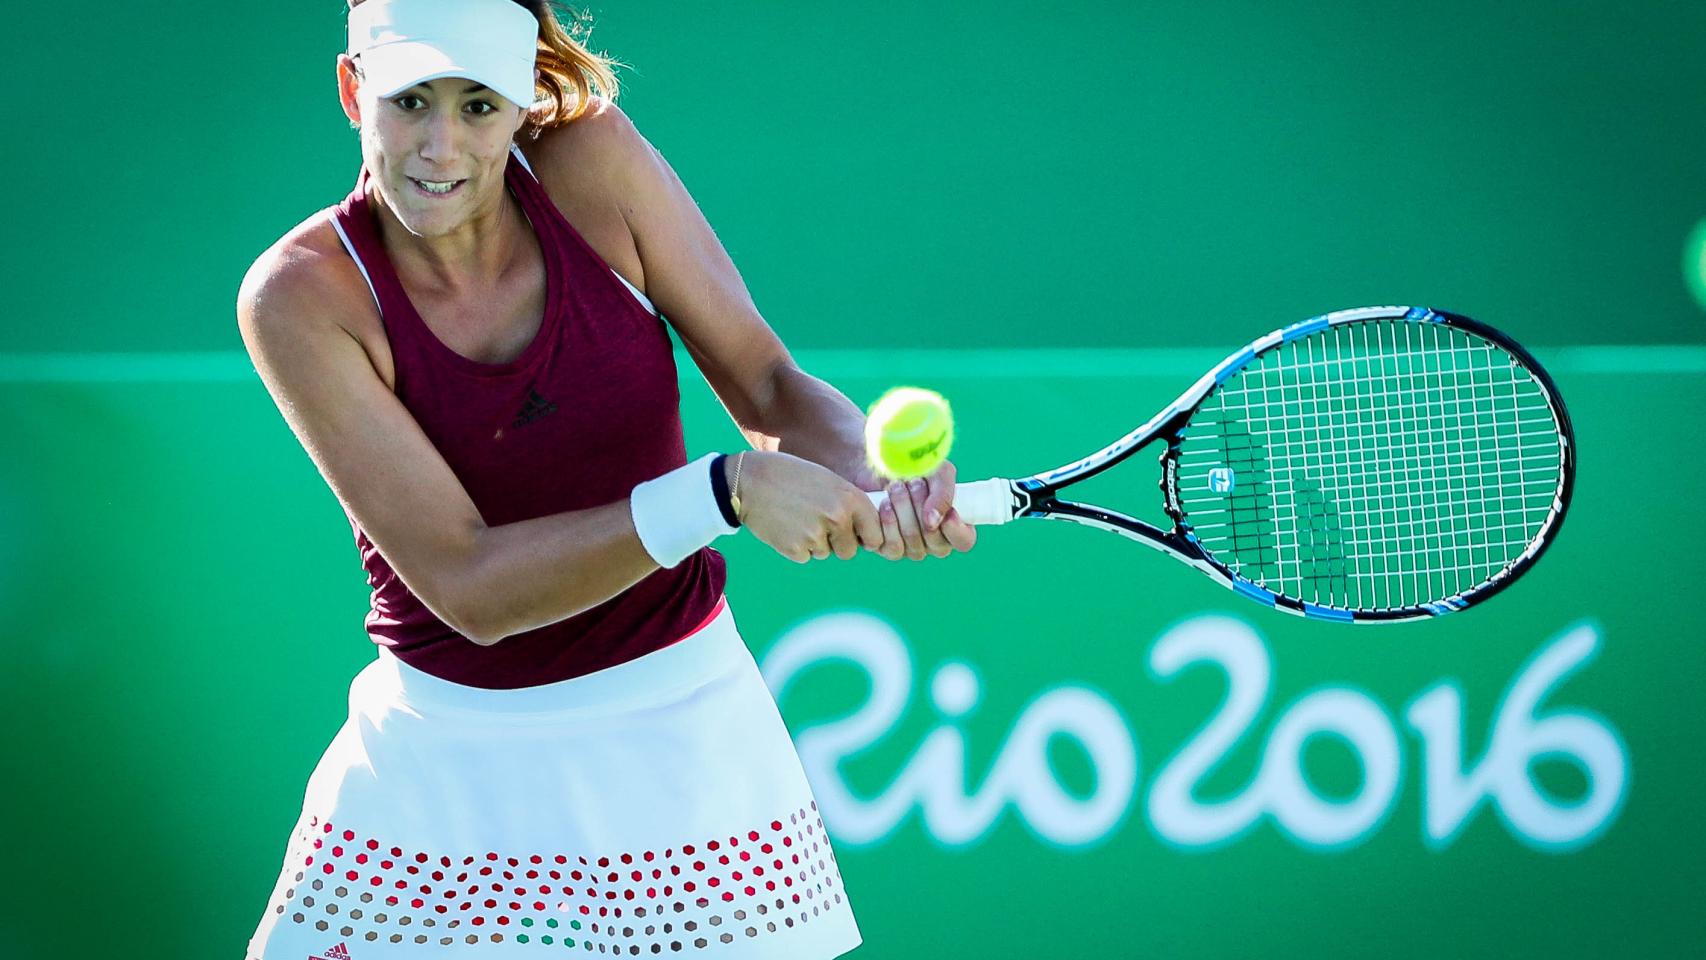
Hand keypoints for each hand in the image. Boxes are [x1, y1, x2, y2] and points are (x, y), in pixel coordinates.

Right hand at [733, 451, 882, 562]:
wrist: (750, 481)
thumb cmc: (790, 476)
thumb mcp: (828, 481)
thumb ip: (848, 503)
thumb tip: (867, 530)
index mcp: (849, 498)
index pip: (875, 534)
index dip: (867, 538)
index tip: (860, 538)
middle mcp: (837, 518)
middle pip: (849, 551)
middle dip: (837, 543)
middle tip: (818, 524)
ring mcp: (816, 535)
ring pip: (824, 553)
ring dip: (814, 543)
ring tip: (797, 519)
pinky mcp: (795, 549)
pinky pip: (805, 556)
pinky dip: (796, 547)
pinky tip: (786, 526)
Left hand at [853, 459, 976, 560]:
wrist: (872, 462)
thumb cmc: (912, 466)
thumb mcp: (936, 471)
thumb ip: (944, 494)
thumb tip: (933, 522)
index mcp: (953, 523)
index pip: (964, 541)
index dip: (957, 530)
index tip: (949, 513)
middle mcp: (933, 540)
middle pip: (937, 544)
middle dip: (924, 509)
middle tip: (914, 483)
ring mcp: (909, 546)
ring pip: (914, 543)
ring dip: (904, 509)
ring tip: (896, 486)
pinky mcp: (886, 546)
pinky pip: (892, 547)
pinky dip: (888, 521)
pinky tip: (884, 503)